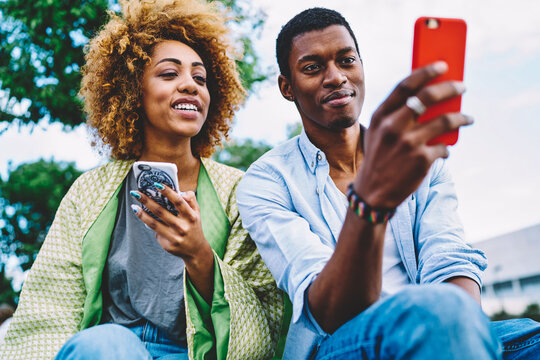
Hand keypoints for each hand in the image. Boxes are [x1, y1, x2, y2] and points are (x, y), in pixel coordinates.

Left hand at [130, 185, 212, 263]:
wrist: (196, 250)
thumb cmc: (193, 226)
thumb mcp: (197, 212)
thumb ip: (190, 199)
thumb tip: (179, 191)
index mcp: (191, 216)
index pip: (178, 202)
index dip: (167, 192)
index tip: (156, 184)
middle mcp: (183, 227)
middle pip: (161, 212)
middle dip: (147, 201)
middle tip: (136, 192)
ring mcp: (175, 237)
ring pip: (154, 224)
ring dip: (142, 214)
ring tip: (133, 206)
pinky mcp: (168, 245)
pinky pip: (156, 233)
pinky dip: (149, 224)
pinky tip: (143, 217)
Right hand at [354, 61, 472, 208]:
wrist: (373, 193)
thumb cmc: (380, 158)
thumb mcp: (378, 133)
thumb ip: (396, 115)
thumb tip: (431, 96)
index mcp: (381, 117)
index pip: (405, 86)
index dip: (425, 72)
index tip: (442, 65)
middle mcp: (393, 127)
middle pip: (428, 97)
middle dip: (450, 88)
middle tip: (462, 86)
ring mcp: (408, 143)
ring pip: (445, 121)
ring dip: (461, 117)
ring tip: (468, 118)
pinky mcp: (421, 160)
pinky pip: (444, 147)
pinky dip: (446, 148)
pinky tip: (444, 150)